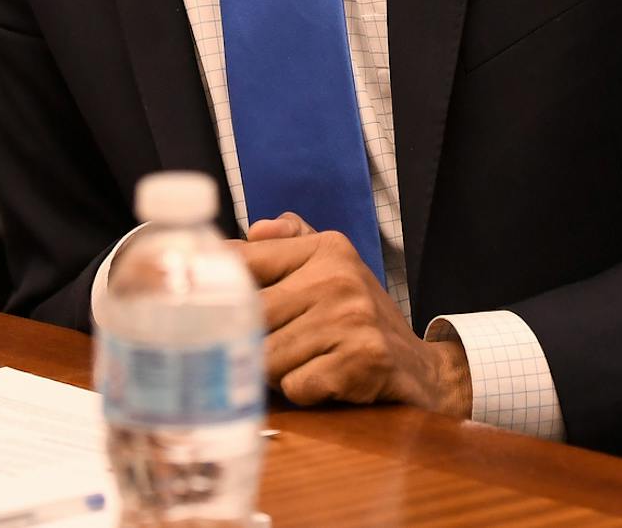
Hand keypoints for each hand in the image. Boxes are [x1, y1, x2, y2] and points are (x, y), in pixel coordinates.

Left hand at [239, 214, 472, 418]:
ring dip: (277, 371)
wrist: (423, 369)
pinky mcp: (363, 361)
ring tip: (303, 364)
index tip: (197, 305)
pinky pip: (296, 386)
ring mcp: (353, 318)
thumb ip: (292, 241)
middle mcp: (339, 277)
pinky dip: (302, 393)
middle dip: (250, 342)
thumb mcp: (334, 267)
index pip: (247, 261)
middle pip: (252, 316)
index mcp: (328, 248)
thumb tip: (253, 229)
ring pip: (269, 356)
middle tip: (261, 349)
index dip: (217, 289)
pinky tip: (325, 382)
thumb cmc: (360, 318)